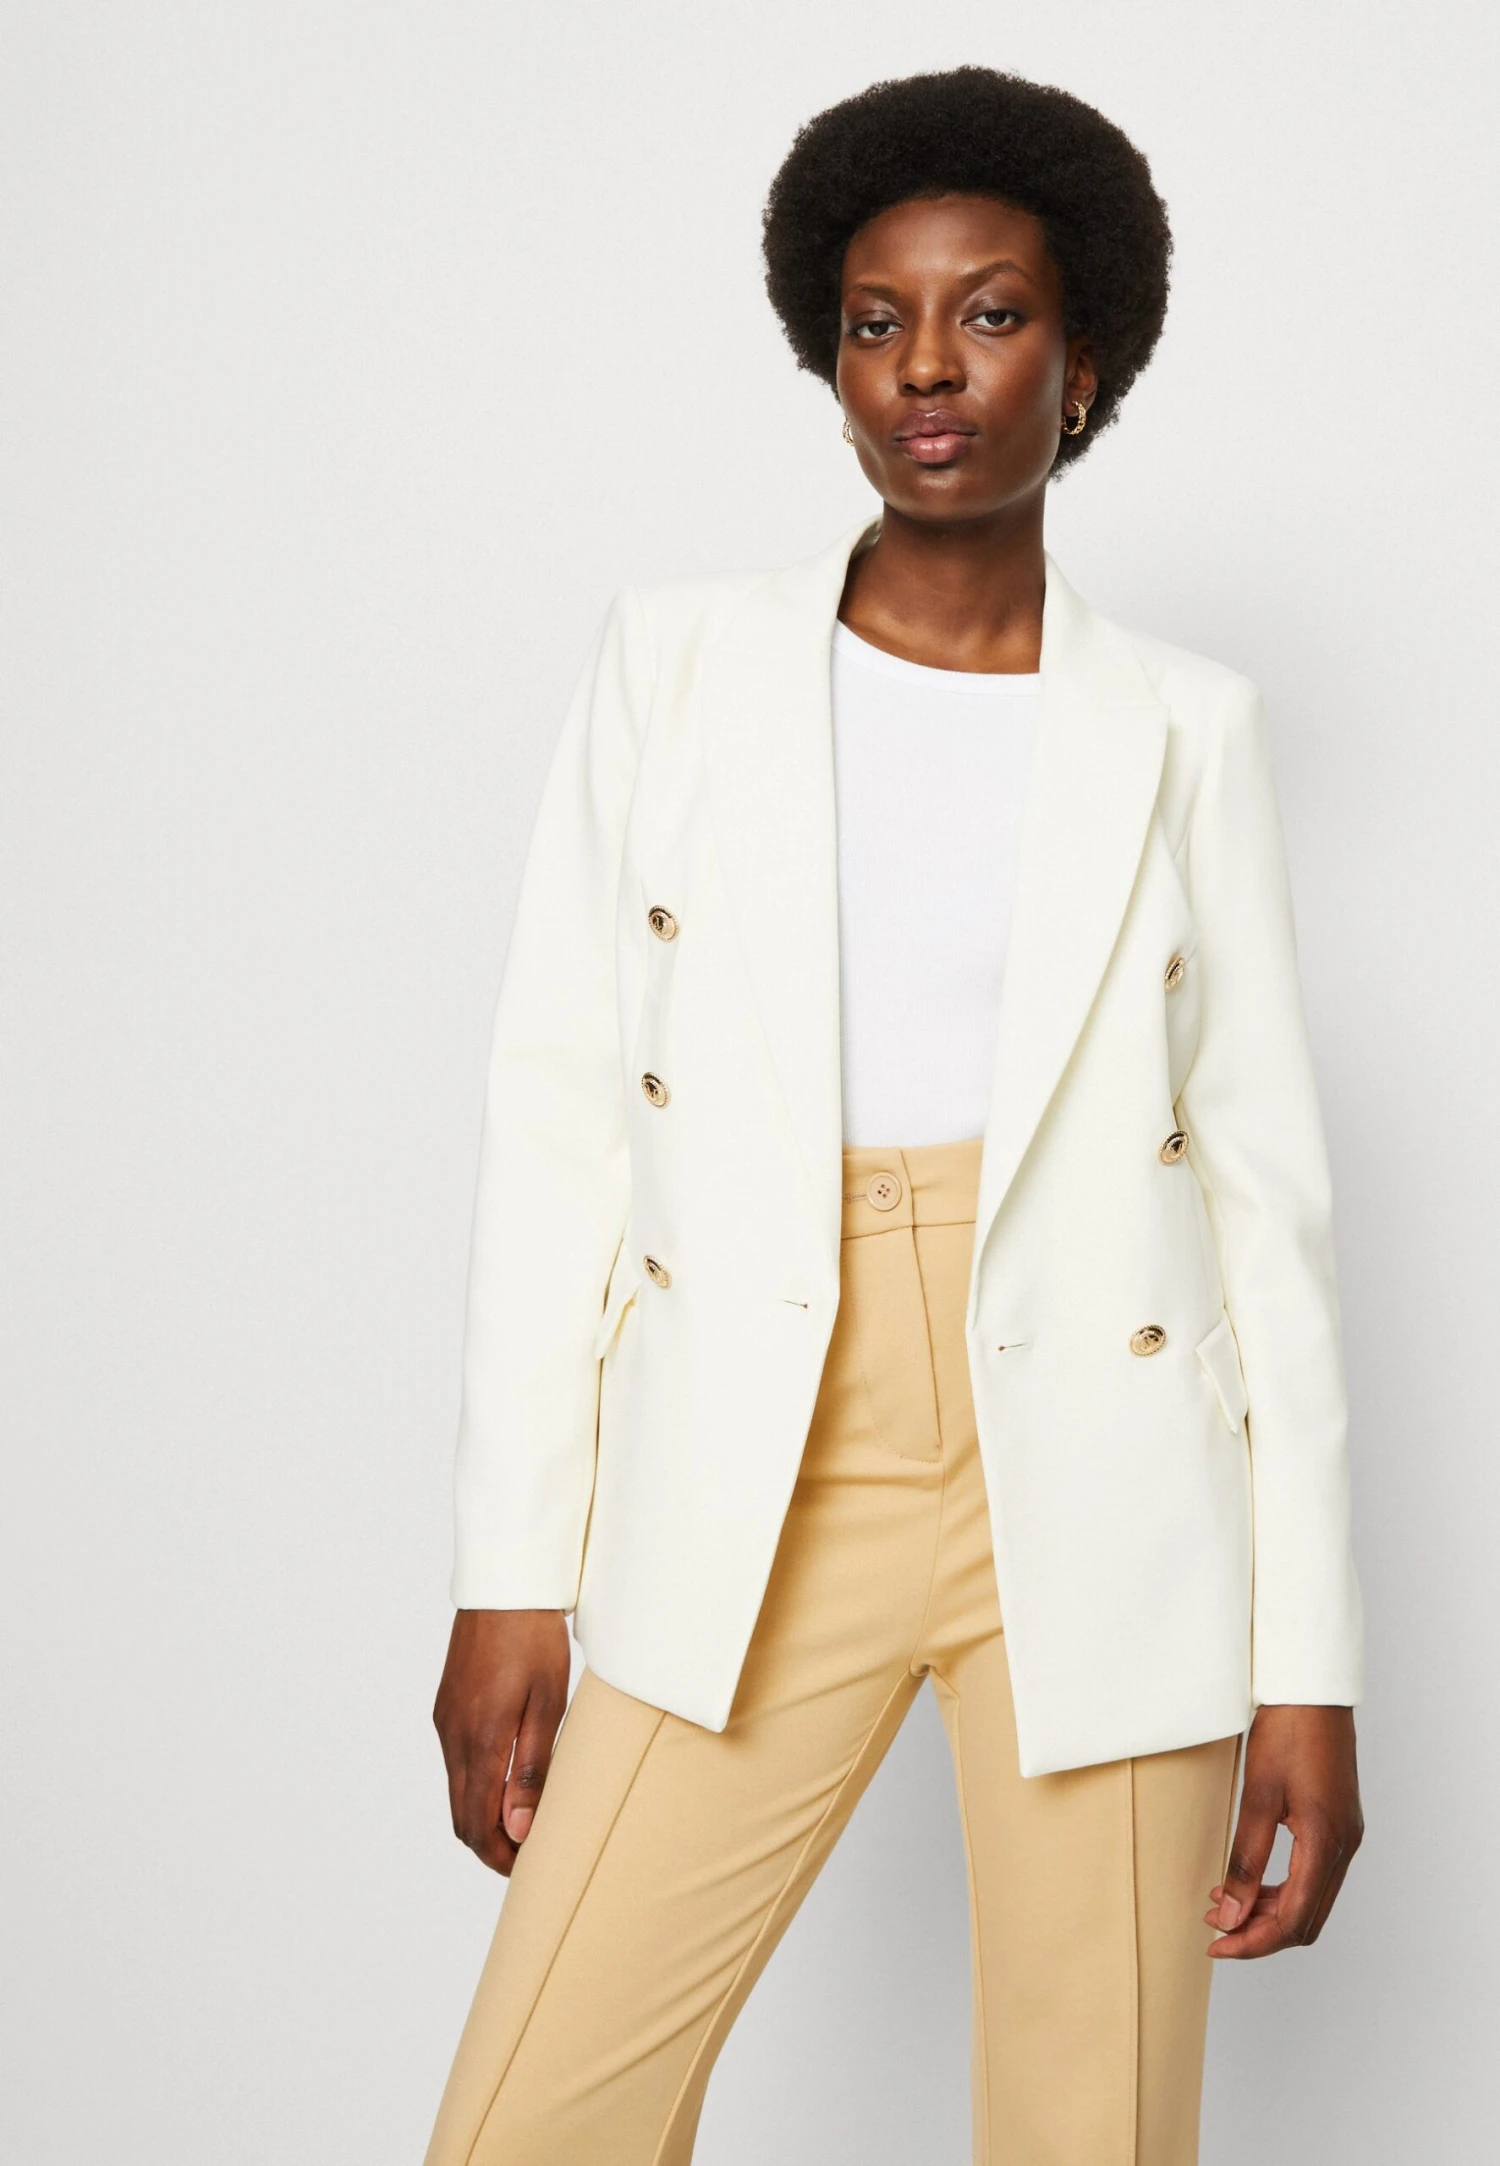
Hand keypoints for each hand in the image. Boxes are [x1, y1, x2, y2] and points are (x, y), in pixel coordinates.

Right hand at [433, 1608, 569, 1874]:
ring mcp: (446, 1722)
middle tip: (528, 1855)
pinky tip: (506, 1782)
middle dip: (491, 1845)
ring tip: (523, 1822)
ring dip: (482, 1817)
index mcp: (480, 1741)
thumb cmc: (534, 1640)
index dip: (501, 1857)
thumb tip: (518, 1829)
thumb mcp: (547, 1704)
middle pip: (462, 1817)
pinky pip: (455, 1764)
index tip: (529, 1868)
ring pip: (456, 1792)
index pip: (479, 1825)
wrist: (503, 1587)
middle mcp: (453, 1737)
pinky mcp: (446, 1708)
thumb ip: (532, 1770)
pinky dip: (475, 1787)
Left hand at [1207, 1703, 1362, 1957]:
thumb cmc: (1286, 1732)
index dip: (1253, 1941)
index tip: (1216, 1944)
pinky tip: (1248, 1879)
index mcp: (1326, 1843)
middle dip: (1259, 1933)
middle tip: (1215, 1929)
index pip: (1292, 1920)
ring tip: (1224, 1904)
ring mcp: (1346, 1836)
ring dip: (1269, 1911)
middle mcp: (1344, 1847)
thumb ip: (1245, 1858)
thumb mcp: (1258, 1795)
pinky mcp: (1340, 1824)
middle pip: (1305, 1920)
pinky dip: (1281, 1888)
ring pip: (1310, 1901)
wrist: (1313, 1689)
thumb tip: (1231, 1914)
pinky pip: (1313, 1876)